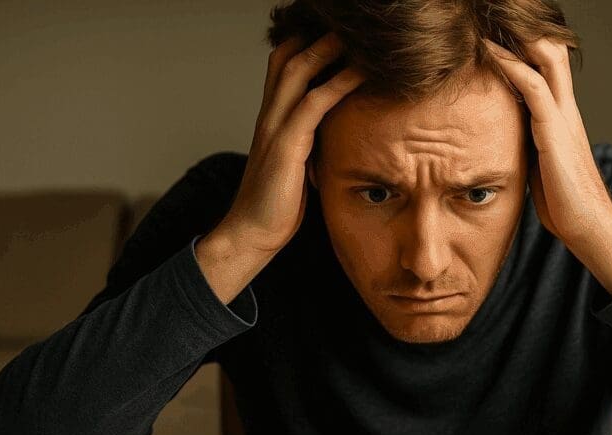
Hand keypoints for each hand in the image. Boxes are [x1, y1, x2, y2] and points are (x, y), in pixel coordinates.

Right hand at [223, 32, 365, 253]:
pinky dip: (339, 83)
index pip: (283, 65)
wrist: (251, 233)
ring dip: (329, 48)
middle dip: (316, 35)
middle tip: (347, 23)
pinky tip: (360, 72)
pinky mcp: (286, 146)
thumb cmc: (277, 205)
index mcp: (271, 118)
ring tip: (358, 35)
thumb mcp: (297, 165)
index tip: (335, 33)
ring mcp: (275, 127)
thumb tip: (336, 136)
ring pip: (299, 70)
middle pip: (288, 56)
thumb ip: (310, 143)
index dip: (305, 43)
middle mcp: (270, 115)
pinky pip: (314, 103)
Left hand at [483, 37, 611, 295]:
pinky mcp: (553, 132)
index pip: (549, 66)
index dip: (526, 45)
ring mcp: (562, 117)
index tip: (498, 31)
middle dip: (525, 31)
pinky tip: (490, 52)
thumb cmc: (564, 203)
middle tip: (496, 18)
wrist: (588, 226)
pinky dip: (511, 65)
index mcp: (562, 117)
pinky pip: (533, 87)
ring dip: (516, 38)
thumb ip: (529, 145)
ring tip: (490, 23)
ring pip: (546, 58)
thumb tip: (505, 142)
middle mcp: (565, 109)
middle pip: (552, 51)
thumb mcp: (540, 165)